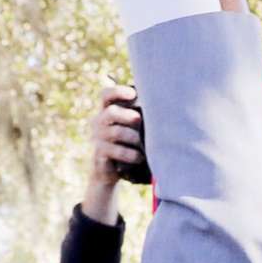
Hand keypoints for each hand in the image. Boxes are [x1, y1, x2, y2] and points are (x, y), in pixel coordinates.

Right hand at [81, 83, 148, 220]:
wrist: (111, 170)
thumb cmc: (127, 144)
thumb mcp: (131, 128)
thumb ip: (138, 116)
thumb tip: (164, 106)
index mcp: (107, 111)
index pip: (106, 95)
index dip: (118, 92)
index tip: (133, 94)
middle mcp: (99, 122)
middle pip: (111, 112)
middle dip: (128, 116)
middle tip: (139, 120)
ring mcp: (97, 138)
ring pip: (116, 133)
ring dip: (133, 138)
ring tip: (143, 144)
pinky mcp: (100, 153)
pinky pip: (116, 151)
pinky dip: (131, 154)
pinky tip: (140, 157)